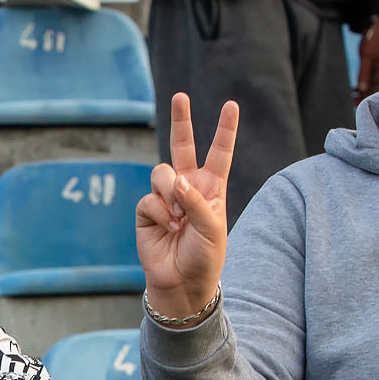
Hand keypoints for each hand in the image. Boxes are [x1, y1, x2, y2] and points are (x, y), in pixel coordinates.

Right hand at [137, 93, 237, 324]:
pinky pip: (150, 198)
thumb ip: (196, 201)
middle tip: (180, 96)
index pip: (219, 153)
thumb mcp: (212, 227)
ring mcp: (166, 197)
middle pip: (182, 146)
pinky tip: (168, 228)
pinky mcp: (147, 210)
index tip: (231, 105)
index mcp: (212, 188)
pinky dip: (160, 213)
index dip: (225, 130)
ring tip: (177, 216)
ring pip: (162, 172)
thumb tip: (176, 180)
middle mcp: (188, 187)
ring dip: (170, 190)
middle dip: (181, 121)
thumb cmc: (205, 256)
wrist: (182, 282)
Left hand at [355, 23, 378, 99]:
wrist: (375, 25)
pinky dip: (364, 84)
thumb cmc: (373, 38)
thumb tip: (363, 89)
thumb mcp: (366, 57)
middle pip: (378, 90)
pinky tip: (355, 88)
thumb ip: (365, 73)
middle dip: (365, 96)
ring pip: (375, 86)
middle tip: (351, 101)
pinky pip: (373, 80)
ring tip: (351, 96)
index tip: (358, 103)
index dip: (370, 97)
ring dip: (364, 91)